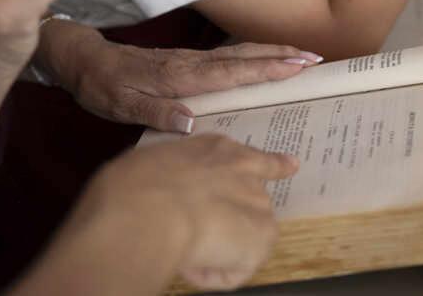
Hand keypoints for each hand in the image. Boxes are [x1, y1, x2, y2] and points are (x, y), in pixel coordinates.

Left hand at [37, 18, 320, 132]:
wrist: (85, 61)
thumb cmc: (103, 88)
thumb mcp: (121, 106)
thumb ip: (157, 112)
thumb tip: (192, 122)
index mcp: (180, 77)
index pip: (232, 72)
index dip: (266, 69)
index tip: (297, 66)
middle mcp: (191, 64)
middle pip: (244, 57)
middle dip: (281, 56)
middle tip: (316, 58)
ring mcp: (191, 60)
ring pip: (239, 53)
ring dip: (272, 52)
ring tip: (302, 54)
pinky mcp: (187, 60)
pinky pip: (228, 56)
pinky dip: (253, 55)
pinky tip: (265, 58)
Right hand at [75, 135, 297, 290]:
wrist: (148, 209)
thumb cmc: (134, 185)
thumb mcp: (149, 166)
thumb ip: (170, 174)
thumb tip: (162, 188)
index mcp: (214, 148)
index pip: (249, 155)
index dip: (270, 164)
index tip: (288, 166)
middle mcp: (242, 168)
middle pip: (256, 194)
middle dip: (236, 217)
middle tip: (212, 232)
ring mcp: (256, 201)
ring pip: (247, 234)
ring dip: (221, 247)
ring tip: (182, 250)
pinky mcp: (262, 235)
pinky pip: (238, 267)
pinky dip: (215, 274)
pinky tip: (191, 265)